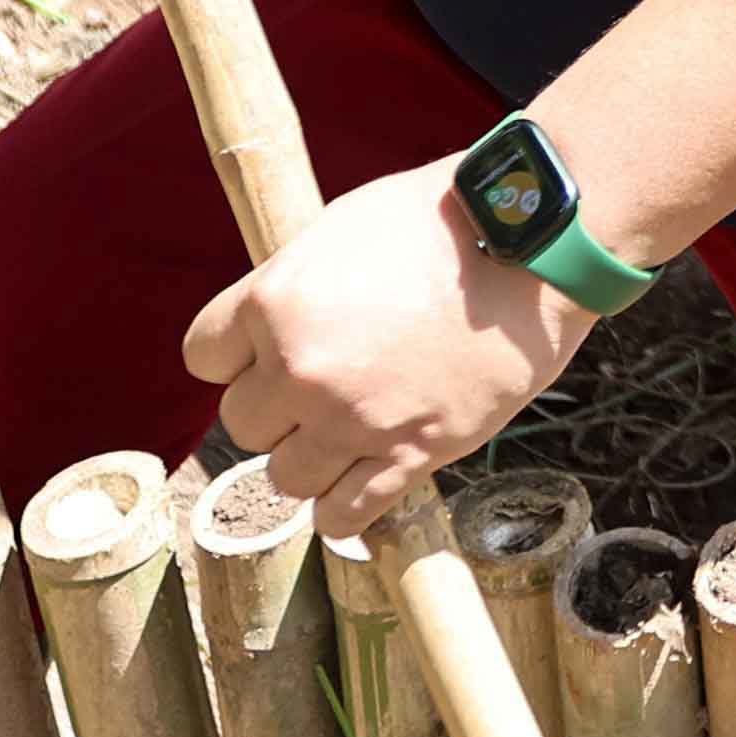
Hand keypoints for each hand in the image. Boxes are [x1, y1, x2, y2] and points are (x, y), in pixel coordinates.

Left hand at [183, 161, 594, 532]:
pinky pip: (343, 515)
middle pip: (242, 422)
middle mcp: (301, 368)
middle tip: (322, 384)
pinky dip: (342, 506)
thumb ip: (290, 286)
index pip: (203, 357)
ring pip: (284, 476)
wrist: (532, 248)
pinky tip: (359, 479)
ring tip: (344, 431)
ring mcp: (353, 418)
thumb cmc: (440, 222)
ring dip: (308, 456)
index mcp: (274, 302)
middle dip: (276, 405)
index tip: (265, 351)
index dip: (235, 354)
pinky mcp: (409, 455)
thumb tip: (267, 328)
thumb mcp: (339, 229)